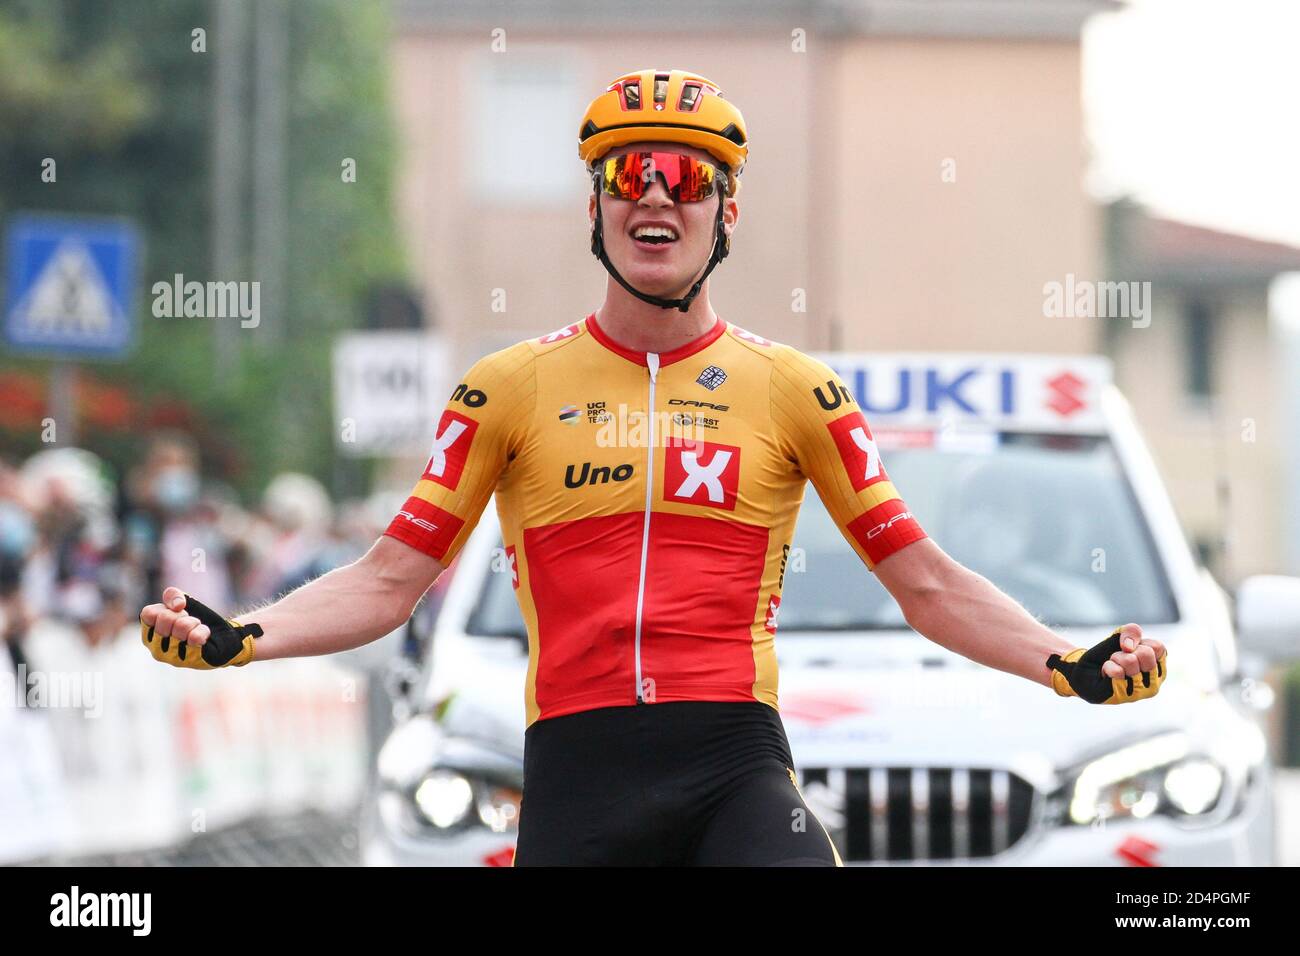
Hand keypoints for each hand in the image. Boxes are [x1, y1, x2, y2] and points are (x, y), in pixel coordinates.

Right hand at [140, 587, 260, 668]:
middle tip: (188, 620)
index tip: (176, 611)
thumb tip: (177, 606)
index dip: (165, 606)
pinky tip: (204, 635)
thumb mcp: (181, 602)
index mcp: (150, 634)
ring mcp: (173, 657)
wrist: (222, 637)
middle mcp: (157, 648)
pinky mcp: (191, 660)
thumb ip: (172, 595)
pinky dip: (203, 630)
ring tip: (196, 627)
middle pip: (165, 618)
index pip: (148, 613)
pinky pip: (195, 637)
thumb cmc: (196, 620)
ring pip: (181, 626)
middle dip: (182, 613)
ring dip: (193, 622)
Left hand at [1046, 623, 1167, 703]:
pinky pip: (1117, 672)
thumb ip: (1132, 631)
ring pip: (1131, 661)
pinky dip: (1108, 667)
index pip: (1158, 647)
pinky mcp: (1123, 696)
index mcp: (1158, 668)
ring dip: (1116, 658)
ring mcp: (1140, 692)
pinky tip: (1107, 673)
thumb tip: (1129, 647)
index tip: (1129, 648)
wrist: (1084, 668)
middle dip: (1127, 650)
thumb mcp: (1121, 636)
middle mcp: (1153, 682)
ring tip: (1113, 665)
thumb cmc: (1107, 653)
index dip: (1139, 642)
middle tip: (1119, 658)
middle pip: (1146, 654)